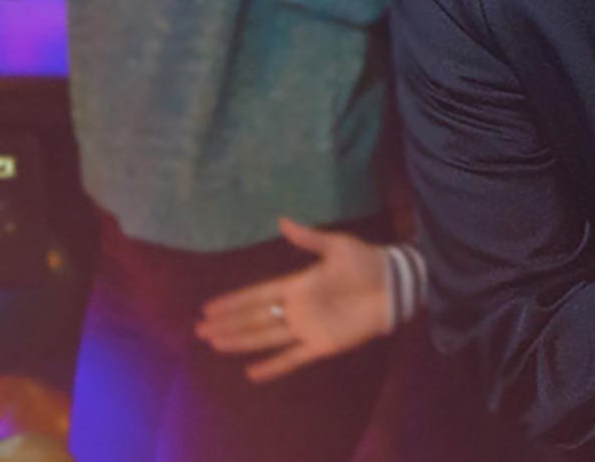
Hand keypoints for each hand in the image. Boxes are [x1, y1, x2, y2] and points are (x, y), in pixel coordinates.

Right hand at [195, 218, 392, 382]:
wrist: (394, 286)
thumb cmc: (366, 262)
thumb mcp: (337, 246)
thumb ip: (309, 238)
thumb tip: (282, 220)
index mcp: (298, 284)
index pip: (257, 295)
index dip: (233, 301)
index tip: (208, 308)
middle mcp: (297, 309)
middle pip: (254, 318)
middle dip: (228, 324)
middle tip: (200, 331)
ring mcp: (307, 328)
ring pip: (265, 338)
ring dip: (241, 341)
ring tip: (215, 344)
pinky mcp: (322, 345)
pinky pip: (292, 358)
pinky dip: (273, 366)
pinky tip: (251, 373)